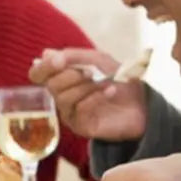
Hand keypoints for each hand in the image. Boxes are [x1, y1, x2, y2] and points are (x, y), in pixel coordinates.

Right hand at [29, 48, 146, 140]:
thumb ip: (74, 56)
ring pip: (64, 98)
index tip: (60, 61)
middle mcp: (61, 96)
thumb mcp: (98, 60)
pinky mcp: (81, 127)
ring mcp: (70, 113)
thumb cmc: (119, 79)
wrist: (142, 102)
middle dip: (71, 76)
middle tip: (90, 72)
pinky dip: (95, 98)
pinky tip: (111, 91)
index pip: (39, 73)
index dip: (44, 67)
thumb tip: (45, 53)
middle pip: (51, 86)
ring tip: (105, 82)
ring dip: (85, 87)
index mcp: (62, 77)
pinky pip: (79, 110)